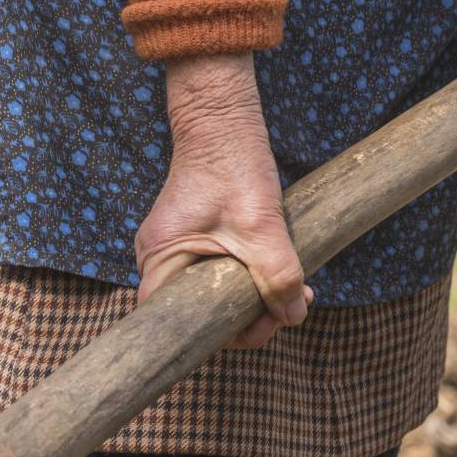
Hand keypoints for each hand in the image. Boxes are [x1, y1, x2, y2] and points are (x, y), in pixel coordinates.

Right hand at [137, 54, 310, 348]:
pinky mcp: (197, 240)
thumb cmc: (232, 167)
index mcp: (160, 261)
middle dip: (247, 317)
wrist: (224, 120)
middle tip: (287, 308)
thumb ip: (278, 277)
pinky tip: (282, 274)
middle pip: (200, 313)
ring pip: (216, 294)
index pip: (175, 323)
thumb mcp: (261, 228)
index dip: (216, 336)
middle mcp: (161, 261)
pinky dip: (251, 278)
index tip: (257, 327)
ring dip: (255, 298)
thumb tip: (294, 316)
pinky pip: (221, 274)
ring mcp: (178, 251)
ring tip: (296, 292)